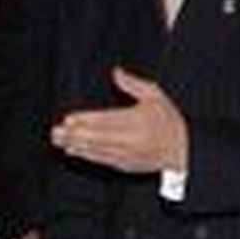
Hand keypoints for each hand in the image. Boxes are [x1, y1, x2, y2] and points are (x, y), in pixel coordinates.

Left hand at [51, 67, 187, 172]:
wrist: (184, 150)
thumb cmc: (169, 120)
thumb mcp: (156, 96)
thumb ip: (134, 84)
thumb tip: (115, 72)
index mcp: (139, 122)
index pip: (107, 121)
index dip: (86, 121)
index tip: (68, 119)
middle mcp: (132, 141)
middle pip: (98, 138)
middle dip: (75, 136)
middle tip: (55, 132)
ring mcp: (129, 156)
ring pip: (98, 151)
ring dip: (77, 146)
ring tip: (60, 141)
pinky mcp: (127, 166)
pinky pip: (103, 161)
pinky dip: (87, 156)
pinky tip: (74, 150)